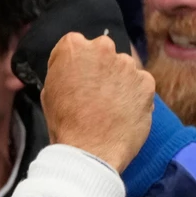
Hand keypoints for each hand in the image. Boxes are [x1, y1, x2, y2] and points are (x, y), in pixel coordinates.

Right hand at [39, 33, 155, 172]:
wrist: (89, 151)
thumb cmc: (64, 124)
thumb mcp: (49, 91)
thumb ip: (63, 71)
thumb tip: (72, 69)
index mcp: (73, 47)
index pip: (76, 45)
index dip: (75, 64)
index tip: (75, 79)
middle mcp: (103, 48)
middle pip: (103, 52)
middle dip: (100, 68)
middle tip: (94, 93)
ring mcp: (127, 65)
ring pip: (123, 68)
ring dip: (118, 82)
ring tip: (110, 108)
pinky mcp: (147, 82)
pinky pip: (140, 85)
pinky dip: (134, 96)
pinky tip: (123, 113)